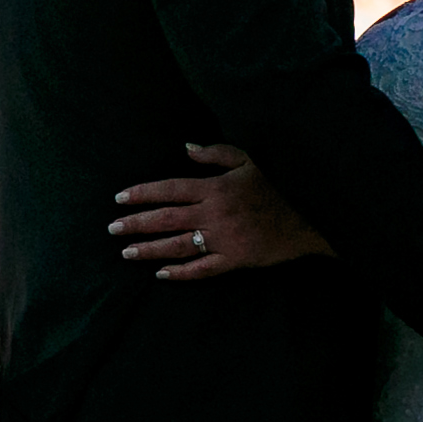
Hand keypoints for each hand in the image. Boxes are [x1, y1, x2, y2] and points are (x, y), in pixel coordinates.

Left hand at [110, 145, 333, 278]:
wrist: (310, 217)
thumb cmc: (278, 186)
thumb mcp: (250, 160)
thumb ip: (216, 154)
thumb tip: (186, 148)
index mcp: (215, 188)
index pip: (169, 190)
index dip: (142, 194)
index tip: (119, 199)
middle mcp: (214, 214)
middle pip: (166, 219)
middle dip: (136, 224)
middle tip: (112, 229)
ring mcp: (223, 239)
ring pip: (178, 246)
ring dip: (149, 249)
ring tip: (126, 252)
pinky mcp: (235, 260)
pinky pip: (203, 269)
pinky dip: (181, 273)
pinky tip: (160, 273)